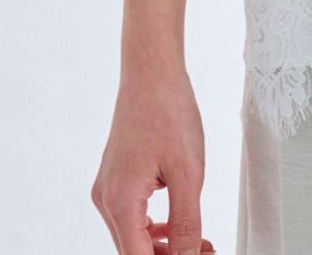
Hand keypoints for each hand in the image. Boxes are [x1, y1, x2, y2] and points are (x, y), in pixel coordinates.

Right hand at [92, 63, 217, 253]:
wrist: (152, 74)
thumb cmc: (169, 113)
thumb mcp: (188, 172)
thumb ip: (186, 221)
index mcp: (120, 202)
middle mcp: (106, 199)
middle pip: (132, 251)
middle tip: (204, 250)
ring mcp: (108, 188)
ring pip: (131, 235)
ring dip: (162, 246)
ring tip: (198, 242)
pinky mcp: (115, 178)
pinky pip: (130, 215)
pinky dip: (153, 227)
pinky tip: (176, 225)